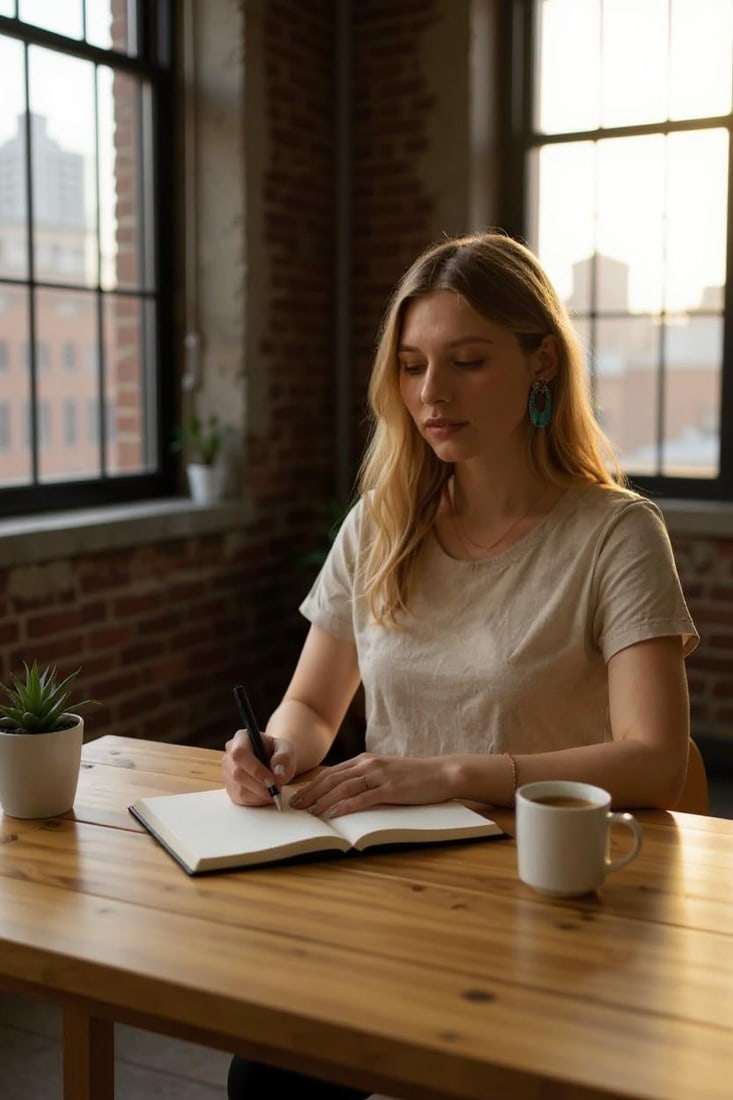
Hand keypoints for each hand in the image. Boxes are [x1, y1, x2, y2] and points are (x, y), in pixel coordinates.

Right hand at [223, 729, 295, 805]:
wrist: (274, 763)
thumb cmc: (278, 753)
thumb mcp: (287, 749)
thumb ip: (284, 757)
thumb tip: (278, 772)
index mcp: (241, 739)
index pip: (239, 753)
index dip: (255, 768)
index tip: (272, 779)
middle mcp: (229, 755)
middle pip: (237, 773)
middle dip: (260, 785)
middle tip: (277, 788)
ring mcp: (227, 773)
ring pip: (239, 789)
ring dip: (260, 794)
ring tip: (274, 789)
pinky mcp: (230, 789)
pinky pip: (241, 799)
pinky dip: (257, 800)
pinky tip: (266, 794)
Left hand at [289, 753, 451, 817]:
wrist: (442, 773)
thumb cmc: (414, 776)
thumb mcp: (385, 772)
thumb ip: (366, 779)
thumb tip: (345, 794)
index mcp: (365, 760)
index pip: (331, 773)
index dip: (312, 785)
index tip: (298, 796)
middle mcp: (368, 764)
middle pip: (332, 779)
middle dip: (311, 793)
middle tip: (295, 807)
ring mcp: (379, 776)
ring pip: (343, 788)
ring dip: (322, 801)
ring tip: (309, 814)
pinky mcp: (390, 789)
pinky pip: (362, 798)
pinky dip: (345, 807)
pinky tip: (333, 815)